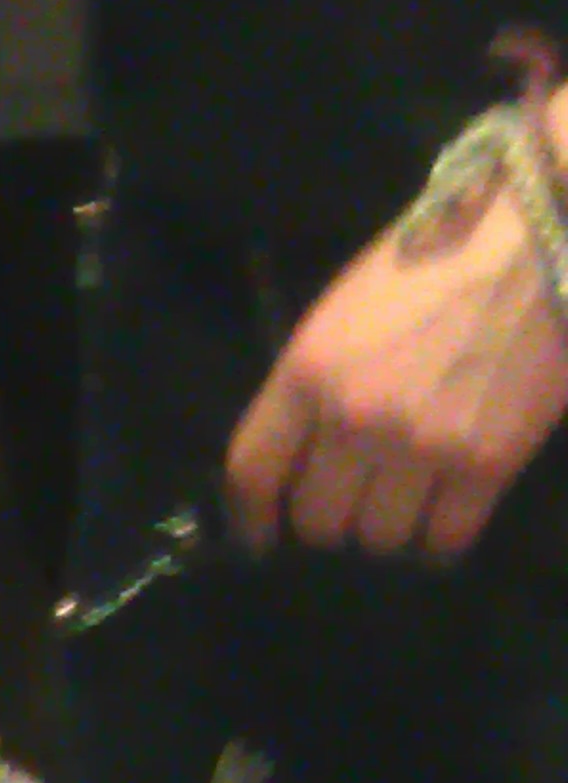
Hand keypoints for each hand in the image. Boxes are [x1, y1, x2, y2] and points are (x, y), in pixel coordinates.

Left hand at [227, 183, 567, 558]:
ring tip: (404, 504)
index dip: (251, 517)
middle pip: (317, 520)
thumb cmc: (433, 262)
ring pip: (379, 538)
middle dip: (330, 518)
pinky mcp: (485, 465)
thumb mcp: (343, 312)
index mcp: (310, 372)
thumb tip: (298, 456)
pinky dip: (438, 541)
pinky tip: (441, 525)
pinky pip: (443, 540)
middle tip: (352, 503)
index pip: (252, 472)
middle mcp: (355, 419)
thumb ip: (311, 385)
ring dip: (387, 528)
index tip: (260, 535)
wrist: (531, 240)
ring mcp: (421, 446)